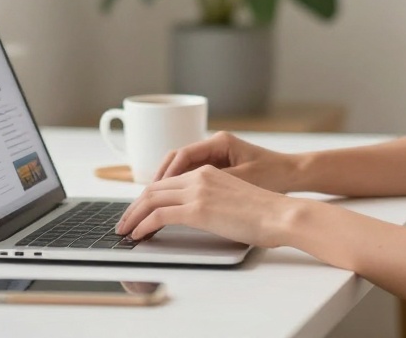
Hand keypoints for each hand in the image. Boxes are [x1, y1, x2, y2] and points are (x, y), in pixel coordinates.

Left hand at [115, 165, 300, 247]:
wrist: (281, 214)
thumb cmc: (266, 212)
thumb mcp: (234, 199)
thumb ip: (214, 202)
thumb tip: (203, 217)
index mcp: (208, 171)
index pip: (168, 181)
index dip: (149, 197)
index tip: (139, 211)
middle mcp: (200, 176)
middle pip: (154, 188)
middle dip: (134, 206)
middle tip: (124, 222)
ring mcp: (198, 191)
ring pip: (151, 199)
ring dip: (133, 216)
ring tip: (125, 230)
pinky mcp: (198, 209)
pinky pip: (159, 215)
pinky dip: (143, 225)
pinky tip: (138, 234)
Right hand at [152, 131, 300, 192]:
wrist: (295, 177)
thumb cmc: (275, 176)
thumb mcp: (243, 180)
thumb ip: (213, 185)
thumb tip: (185, 195)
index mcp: (219, 143)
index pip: (181, 156)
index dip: (164, 176)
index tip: (152, 194)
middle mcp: (215, 146)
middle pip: (175, 161)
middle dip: (157, 184)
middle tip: (141, 204)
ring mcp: (217, 157)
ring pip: (181, 170)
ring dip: (165, 187)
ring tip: (148, 207)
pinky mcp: (220, 169)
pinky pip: (191, 177)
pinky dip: (178, 189)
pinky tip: (169, 205)